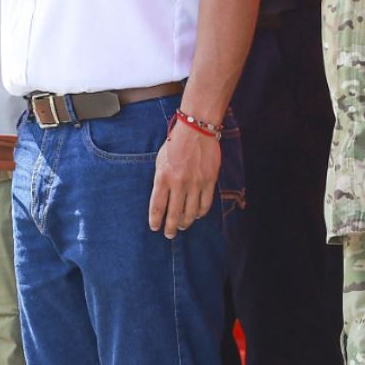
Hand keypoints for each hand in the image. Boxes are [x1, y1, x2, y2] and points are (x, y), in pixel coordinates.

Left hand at [147, 116, 219, 238]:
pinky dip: (200, 213)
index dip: (155, 220)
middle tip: (169, 234)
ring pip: (190, 213)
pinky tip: (196, 214)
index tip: (155, 227)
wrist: (196, 130)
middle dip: (170, 228)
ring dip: (185, 223)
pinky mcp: (209, 181)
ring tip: (182, 226)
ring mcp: (195, 183)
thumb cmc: (175, 144)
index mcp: (163, 177)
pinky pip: (204, 204)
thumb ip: (160, 180)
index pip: (157, 206)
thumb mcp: (160, 161)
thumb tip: (161, 199)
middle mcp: (178, 183)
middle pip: (174, 214)